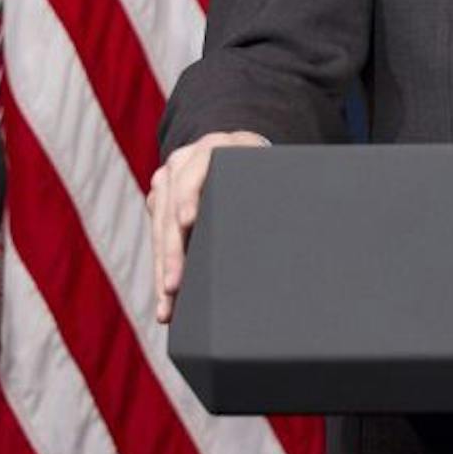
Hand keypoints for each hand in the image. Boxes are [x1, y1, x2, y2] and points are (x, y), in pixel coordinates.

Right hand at [148, 130, 266, 323]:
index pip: (195, 174)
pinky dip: (162, 267)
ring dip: (163, 270)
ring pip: (160, 229)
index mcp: (215, 148)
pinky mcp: (159, 198)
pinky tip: (165, 296)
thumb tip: (295, 215)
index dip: (189, 198)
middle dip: (172, 253)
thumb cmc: (262, 164)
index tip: (187, 222)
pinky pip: (157, 236)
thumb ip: (271, 184)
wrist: (237, 148)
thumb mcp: (266, 167)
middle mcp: (184, 161)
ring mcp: (167, 179)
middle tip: (174, 286)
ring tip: (167, 305)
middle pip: (171, 211)